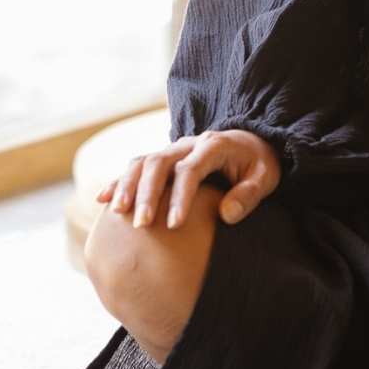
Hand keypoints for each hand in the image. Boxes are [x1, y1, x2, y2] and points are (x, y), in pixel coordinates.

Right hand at [94, 129, 282, 229]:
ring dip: (128, 186)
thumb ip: (249, 194)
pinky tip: (103, 200)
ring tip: (118, 213)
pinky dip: (120, 181)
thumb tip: (226, 215)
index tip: (173, 225)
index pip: (191, 169)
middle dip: (148, 193)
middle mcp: (189, 144)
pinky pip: (136, 166)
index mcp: (215, 146)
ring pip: (143, 162)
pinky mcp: (164, 158)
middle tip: (142, 225)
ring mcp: (174, 149)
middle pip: (160, 163)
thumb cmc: (258, 165)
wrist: (251, 144)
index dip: (180, 196)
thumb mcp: (266, 177)